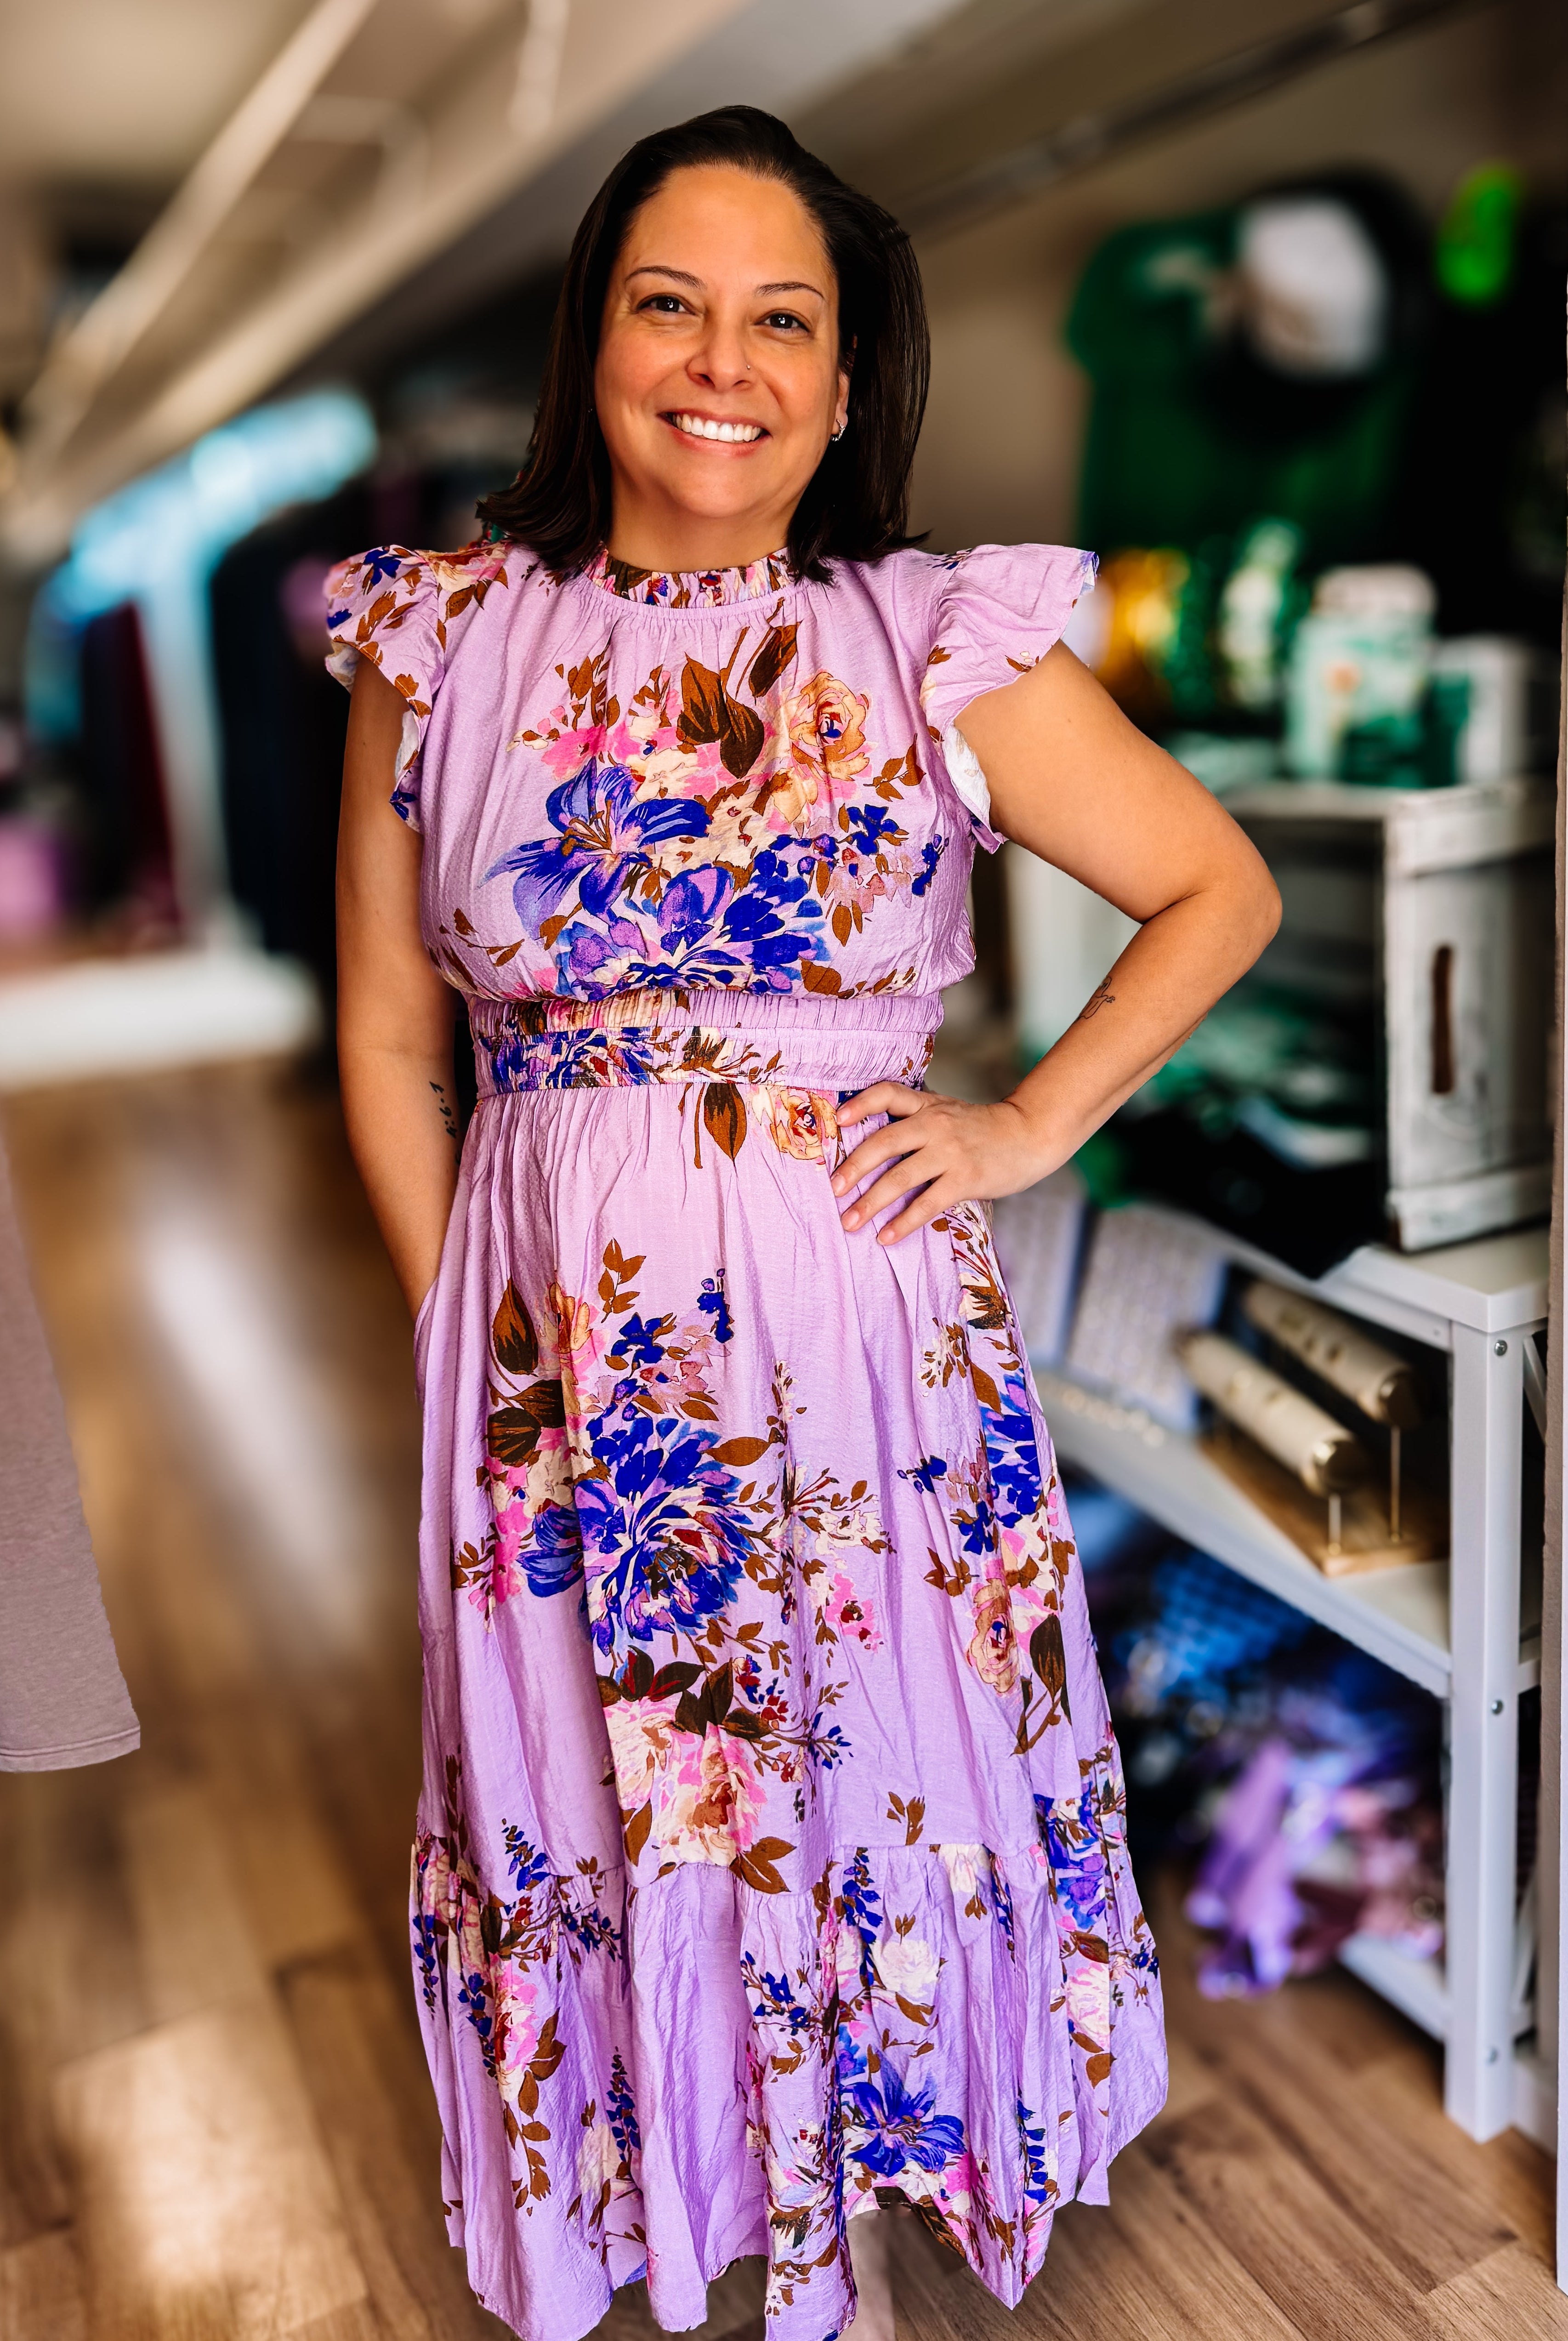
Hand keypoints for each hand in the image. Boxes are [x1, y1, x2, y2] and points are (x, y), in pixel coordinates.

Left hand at [831, 1085, 1064, 1245]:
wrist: (1030, 1135)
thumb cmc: (983, 1129)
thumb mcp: (947, 1112)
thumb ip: (915, 1119)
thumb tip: (872, 1142)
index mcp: (927, 1105)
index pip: (888, 1093)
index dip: (861, 1103)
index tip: (838, 1118)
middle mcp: (934, 1124)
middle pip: (884, 1142)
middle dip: (853, 1167)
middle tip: (832, 1190)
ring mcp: (950, 1151)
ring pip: (900, 1177)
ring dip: (870, 1202)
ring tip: (849, 1222)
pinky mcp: (965, 1178)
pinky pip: (927, 1204)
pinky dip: (903, 1223)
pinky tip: (886, 1237)